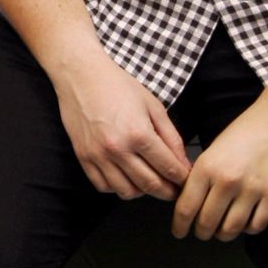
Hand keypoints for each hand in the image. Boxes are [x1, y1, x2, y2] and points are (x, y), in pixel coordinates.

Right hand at [51, 56, 189, 201]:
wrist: (80, 75)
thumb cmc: (117, 85)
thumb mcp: (153, 106)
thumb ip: (171, 137)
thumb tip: (184, 165)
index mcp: (139, 133)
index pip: (169, 168)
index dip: (182, 178)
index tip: (186, 180)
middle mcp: (118, 149)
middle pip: (150, 185)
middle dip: (168, 191)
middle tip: (173, 189)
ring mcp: (98, 155)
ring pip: (127, 192)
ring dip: (142, 191)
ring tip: (148, 181)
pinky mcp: (83, 157)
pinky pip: (103, 186)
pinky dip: (117, 187)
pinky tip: (124, 176)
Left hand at [171, 100, 267, 240]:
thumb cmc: (247, 129)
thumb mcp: (215, 147)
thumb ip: (203, 173)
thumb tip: (190, 198)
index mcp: (206, 166)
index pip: (186, 207)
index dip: (180, 225)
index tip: (179, 232)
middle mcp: (226, 181)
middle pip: (207, 222)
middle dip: (202, 232)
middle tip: (202, 233)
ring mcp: (251, 190)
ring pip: (231, 229)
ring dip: (224, 234)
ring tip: (222, 232)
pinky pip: (256, 226)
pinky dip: (248, 229)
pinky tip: (246, 223)